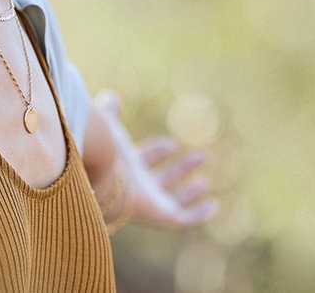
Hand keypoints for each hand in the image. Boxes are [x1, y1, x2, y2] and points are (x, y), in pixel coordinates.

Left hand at [95, 89, 218, 228]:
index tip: (171, 143)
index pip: (144, 160)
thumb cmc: (105, 153)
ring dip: (189, 192)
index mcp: (126, 168)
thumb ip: (110, 113)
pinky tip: (213, 205)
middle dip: (181, 169)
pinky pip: (184, 219)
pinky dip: (199, 214)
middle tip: (202, 156)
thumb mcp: (111, 127)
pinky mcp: (161, 215)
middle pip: (162, 180)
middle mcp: (138, 187)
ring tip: (204, 182)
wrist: (101, 177)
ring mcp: (150, 203)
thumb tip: (109, 95)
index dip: (157, 151)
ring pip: (173, 200)